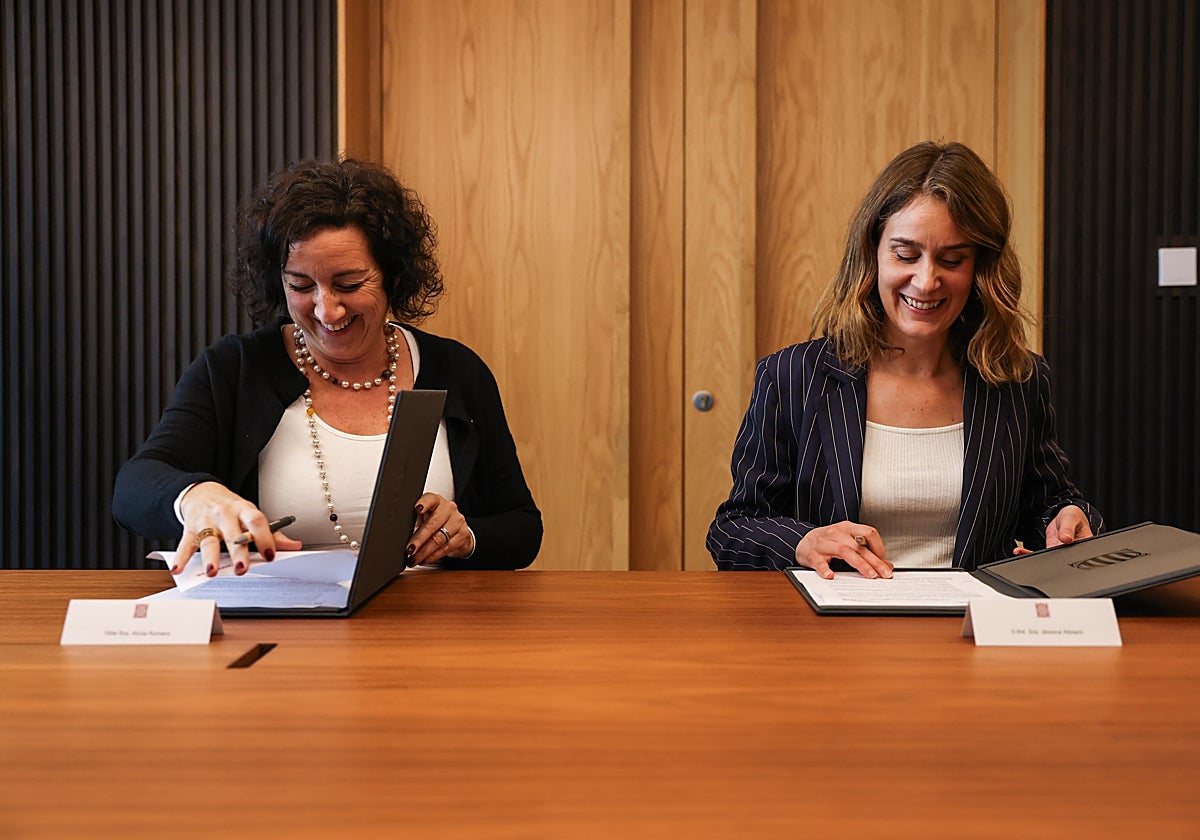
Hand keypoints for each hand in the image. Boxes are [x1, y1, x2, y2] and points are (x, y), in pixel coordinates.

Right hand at [176, 481, 302, 576]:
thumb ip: (272, 533)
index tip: (270, 554)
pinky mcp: (189, 529)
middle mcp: (224, 514)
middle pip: (232, 533)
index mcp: (243, 509)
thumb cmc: (230, 508)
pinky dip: (181, 558)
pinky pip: (185, 545)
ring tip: (212, 572)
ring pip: (208, 540)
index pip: (256, 520)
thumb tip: (294, 546)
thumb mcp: (251, 515)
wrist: (201, 492)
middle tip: (242, 568)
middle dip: (237, 552)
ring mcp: (206, 522)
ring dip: (210, 557)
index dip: (264, 537)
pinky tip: (179, 569)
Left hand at [407, 493, 472, 565]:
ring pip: (439, 539)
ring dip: (424, 552)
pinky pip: (446, 548)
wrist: (459, 530)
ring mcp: (457, 521)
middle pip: (432, 524)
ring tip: (414, 559)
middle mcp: (449, 509)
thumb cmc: (437, 522)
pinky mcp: (463, 535)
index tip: (417, 509)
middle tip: (409, 549)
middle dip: (419, 539)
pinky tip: (424, 560)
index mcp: (437, 501)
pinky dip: (433, 556)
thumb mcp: (427, 516)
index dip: (424, 503)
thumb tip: (400, 533)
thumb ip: (416, 520)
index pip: (430, 499)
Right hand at [795, 521, 890, 579]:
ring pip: (845, 551)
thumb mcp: (847, 542)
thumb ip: (865, 551)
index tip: (885, 563)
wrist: (803, 541)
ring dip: (860, 564)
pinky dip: (825, 569)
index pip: (869, 533)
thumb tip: (886, 565)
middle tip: (885, 574)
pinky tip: (831, 576)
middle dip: (875, 561)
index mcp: (847, 528)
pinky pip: (819, 562)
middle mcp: (837, 533)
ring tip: (870, 575)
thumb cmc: (827, 542)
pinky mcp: (812, 555)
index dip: (880, 548)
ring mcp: (824, 543)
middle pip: (860, 546)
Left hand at [1012, 505, 1093, 555]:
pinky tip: (1019, 551)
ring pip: (1047, 559)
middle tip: (1033, 561)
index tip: (1051, 557)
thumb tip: (1066, 539)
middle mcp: (1071, 552)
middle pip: (1060, 561)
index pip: (1075, 557)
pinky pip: (1039, 554)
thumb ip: (1068, 529)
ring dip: (1033, 558)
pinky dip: (1028, 553)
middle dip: (1046, 563)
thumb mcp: (1071, 518)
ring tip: (1020, 553)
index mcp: (1082, 546)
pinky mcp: (1050, 549)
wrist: (1065, 516)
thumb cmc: (1073, 516)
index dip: (1064, 560)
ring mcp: (1059, 552)